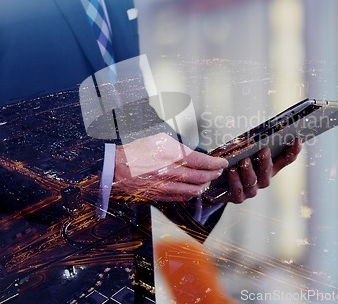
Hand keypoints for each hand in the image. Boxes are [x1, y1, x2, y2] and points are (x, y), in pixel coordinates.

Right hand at [113, 133, 227, 201]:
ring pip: (194, 190)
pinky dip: (192, 193)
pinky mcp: (160, 196)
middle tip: (219, 170)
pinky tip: (195, 188)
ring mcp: (166, 187)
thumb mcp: (160, 141)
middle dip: (214, 174)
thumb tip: (194, 155)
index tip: (222, 162)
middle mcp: (171, 173)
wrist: (115, 168)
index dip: (215, 163)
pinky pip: (182, 197)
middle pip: (201, 177)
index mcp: (172, 155)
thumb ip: (180, 148)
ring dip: (205, 185)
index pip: (202, 161)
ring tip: (209, 179)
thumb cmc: (136, 151)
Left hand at [226, 139, 301, 203]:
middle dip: (266, 162)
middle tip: (264, 151)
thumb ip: (253, 145)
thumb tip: (258, 133)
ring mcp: (251, 190)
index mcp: (269, 168)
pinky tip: (231, 171)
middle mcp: (263, 180)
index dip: (293, 151)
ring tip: (244, 160)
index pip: (285, 160)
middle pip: (268, 172)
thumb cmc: (236, 164)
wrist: (219, 186)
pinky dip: (235, 180)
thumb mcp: (246, 153)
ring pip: (253, 181)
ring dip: (249, 170)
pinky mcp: (238, 197)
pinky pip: (238, 191)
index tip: (297, 140)